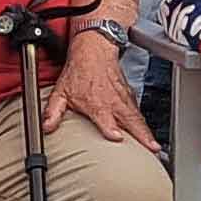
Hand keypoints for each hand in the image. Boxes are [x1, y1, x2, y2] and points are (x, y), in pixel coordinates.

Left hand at [43, 30, 152, 147]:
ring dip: (147, 132)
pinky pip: (138, 111)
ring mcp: (123, 98)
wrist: (94, 51)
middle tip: (151, 149)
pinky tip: (147, 132)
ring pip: (138, 117)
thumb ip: (53, 111)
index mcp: (96, 103)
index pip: (105, 118)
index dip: (111, 129)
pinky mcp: (129, 95)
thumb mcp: (60, 92)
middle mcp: (112, 102)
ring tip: (154, 146)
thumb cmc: (78, 72)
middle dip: (142, 136)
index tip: (117, 139)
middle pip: (130, 121)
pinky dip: (144, 123)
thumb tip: (46, 127)